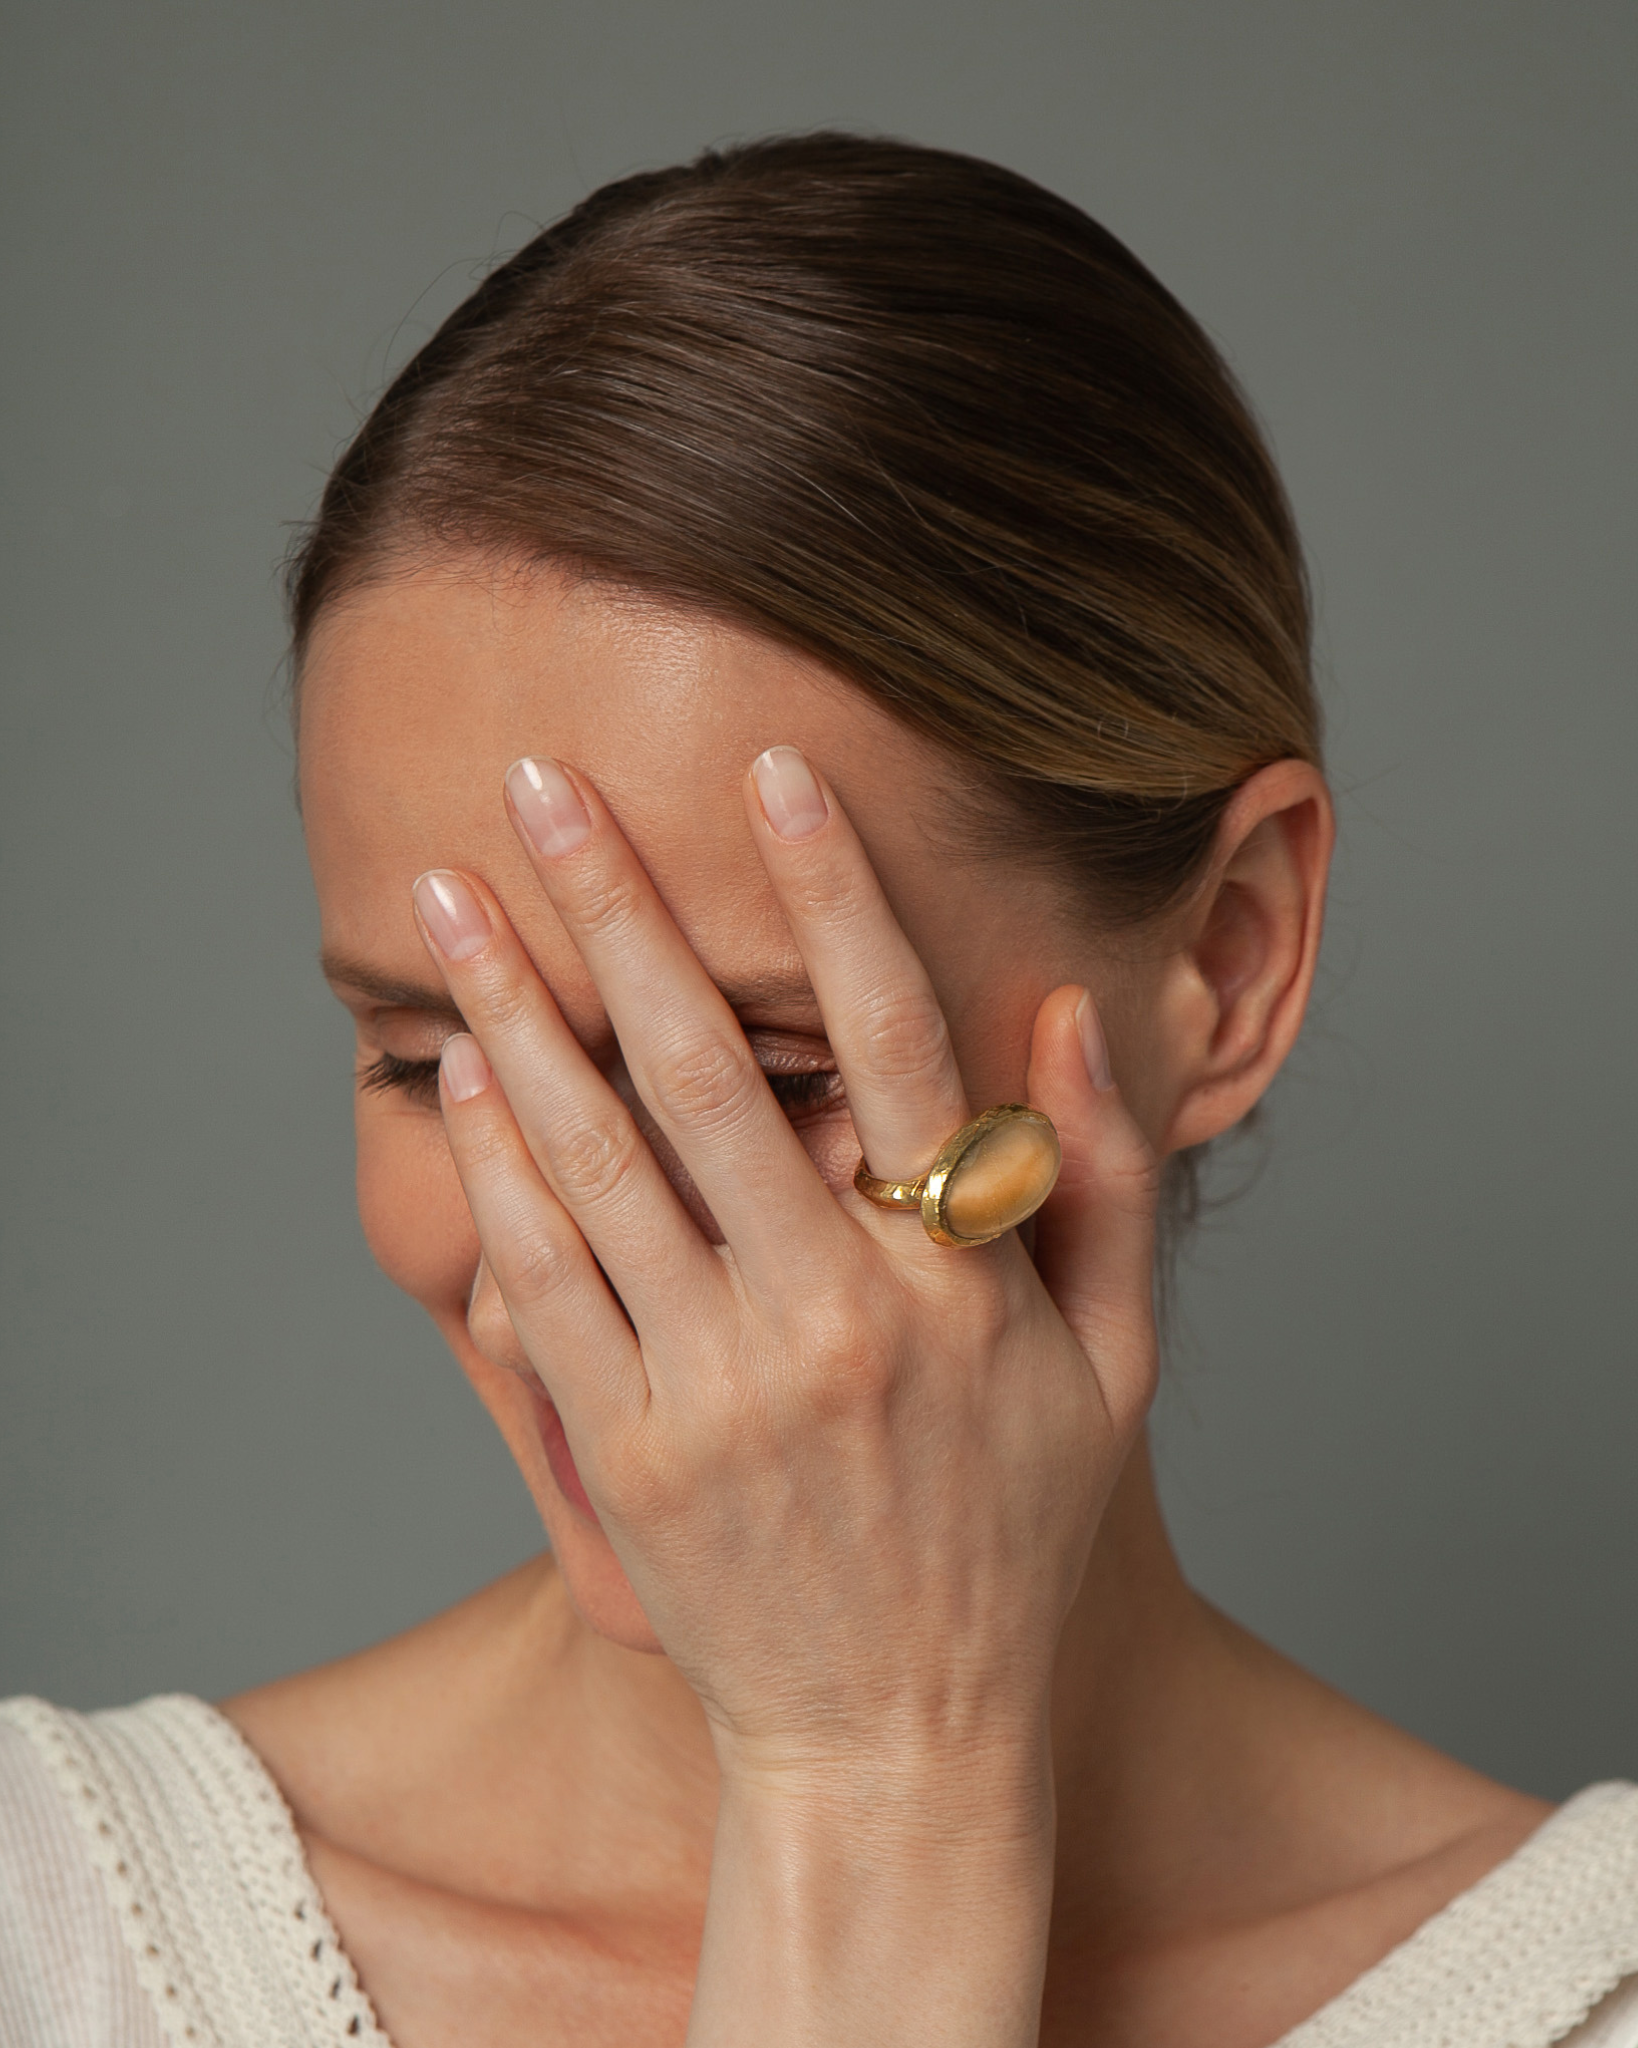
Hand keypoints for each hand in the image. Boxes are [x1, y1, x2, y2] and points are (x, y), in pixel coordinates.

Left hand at [412, 745, 1160, 2045]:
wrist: (894, 1741)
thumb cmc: (1012, 1541)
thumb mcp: (1110, 1371)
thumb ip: (1095, 1184)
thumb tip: (1062, 1012)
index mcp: (955, 1283)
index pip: (896, 1045)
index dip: (833, 896)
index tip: (775, 772)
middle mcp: (826, 1318)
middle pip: (706, 1071)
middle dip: (620, 907)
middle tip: (546, 779)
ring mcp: (711, 1386)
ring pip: (598, 1159)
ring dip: (518, 1010)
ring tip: (455, 896)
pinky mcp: (625, 1448)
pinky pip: (543, 1280)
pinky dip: (499, 1166)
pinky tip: (463, 1067)